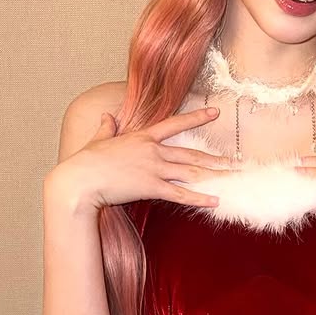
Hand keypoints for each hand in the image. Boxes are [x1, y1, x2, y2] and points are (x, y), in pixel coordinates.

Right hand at [46, 106, 234, 212]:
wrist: (81, 180)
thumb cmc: (86, 162)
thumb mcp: (98, 139)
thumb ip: (106, 127)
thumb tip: (106, 115)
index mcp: (142, 136)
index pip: (175, 124)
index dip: (197, 118)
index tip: (215, 113)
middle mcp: (153, 150)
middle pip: (191, 153)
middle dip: (214, 158)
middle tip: (234, 160)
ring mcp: (153, 168)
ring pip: (191, 171)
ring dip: (213, 175)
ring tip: (231, 177)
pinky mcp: (151, 187)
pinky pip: (181, 194)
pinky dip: (200, 198)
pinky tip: (215, 201)